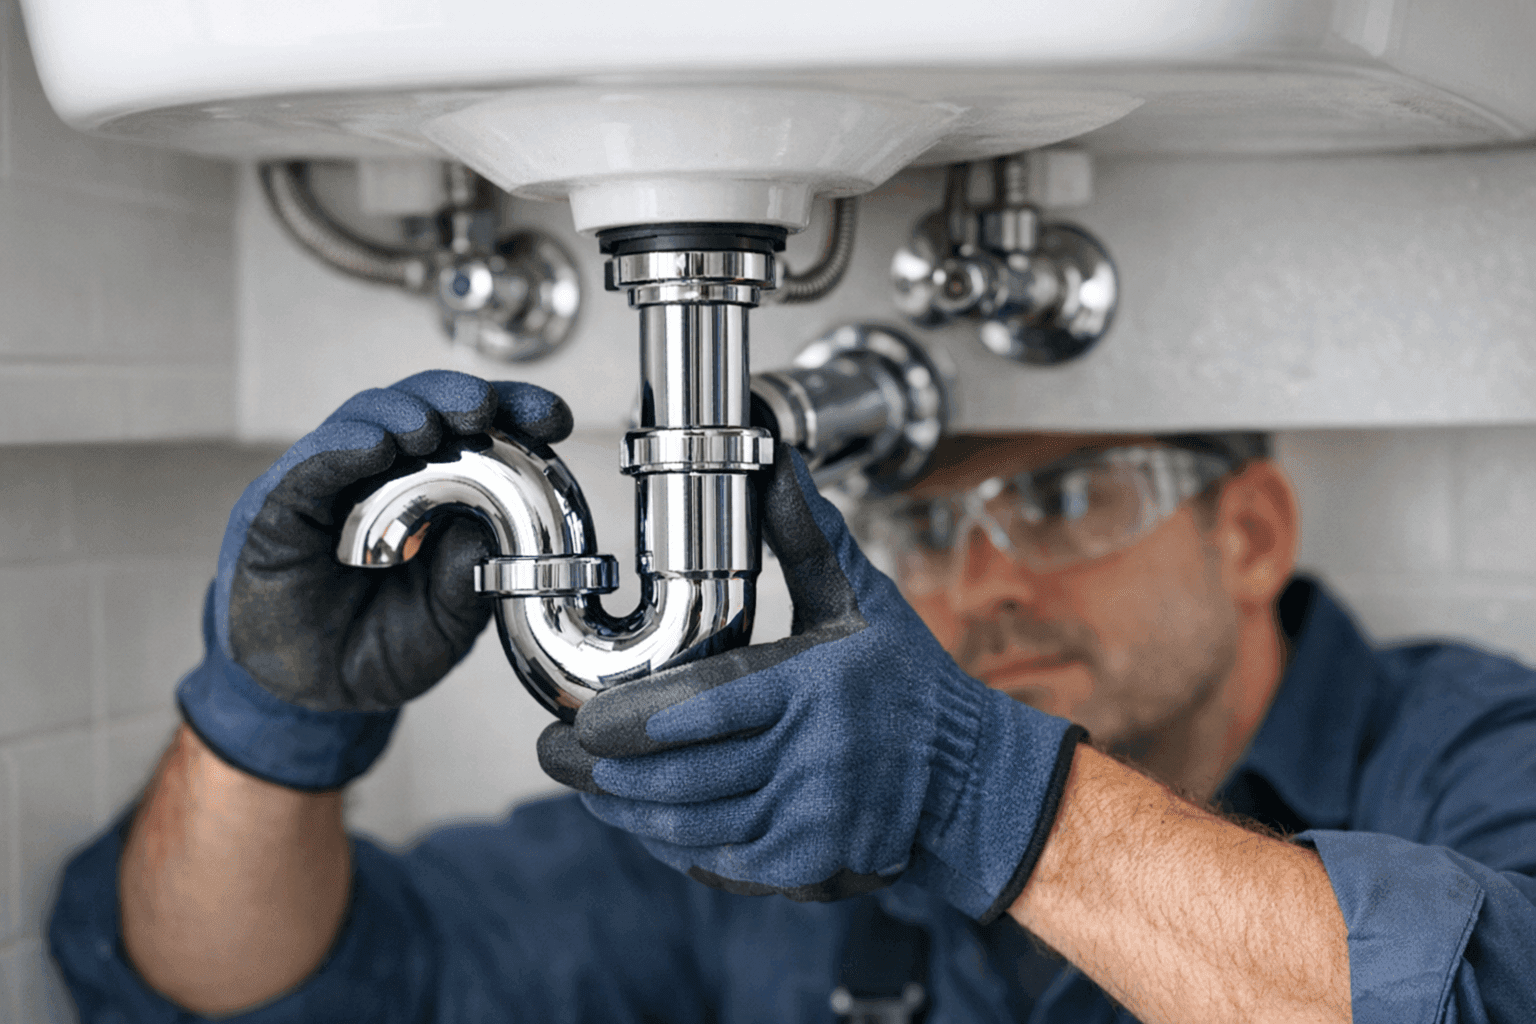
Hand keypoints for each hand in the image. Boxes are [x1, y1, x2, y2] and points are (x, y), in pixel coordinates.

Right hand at [179, 370, 571, 789]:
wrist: (310, 699)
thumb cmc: (380, 650)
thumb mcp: (446, 624)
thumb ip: (469, 582)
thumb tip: (493, 532)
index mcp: (436, 493)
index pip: (476, 433)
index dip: (514, 413)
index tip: (554, 418)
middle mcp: (383, 475)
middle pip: (420, 408)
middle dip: (457, 399)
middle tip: (484, 406)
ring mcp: (330, 486)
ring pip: (363, 422)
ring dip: (400, 415)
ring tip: (428, 429)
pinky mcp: (276, 509)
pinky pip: (306, 469)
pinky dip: (339, 450)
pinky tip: (372, 448)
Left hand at [539, 448, 1085, 920]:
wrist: (969, 779)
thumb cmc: (907, 681)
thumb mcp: (863, 600)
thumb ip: (806, 534)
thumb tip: (773, 455)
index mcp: (817, 686)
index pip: (711, 707)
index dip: (637, 723)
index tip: (584, 722)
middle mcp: (815, 759)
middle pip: (687, 777)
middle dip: (607, 774)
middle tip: (555, 755)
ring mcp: (813, 822)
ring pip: (694, 825)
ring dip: (630, 813)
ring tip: (589, 787)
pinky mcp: (810, 867)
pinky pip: (721, 861)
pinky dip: (676, 846)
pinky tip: (646, 824)